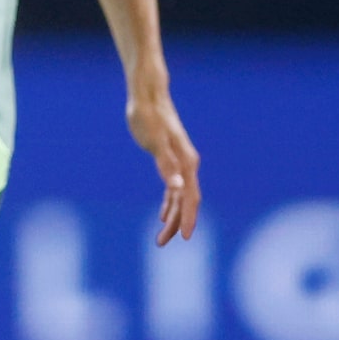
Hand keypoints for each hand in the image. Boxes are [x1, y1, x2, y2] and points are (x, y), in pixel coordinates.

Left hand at [128, 85, 201, 244]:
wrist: (148, 96)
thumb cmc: (148, 116)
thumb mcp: (154, 141)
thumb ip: (165, 164)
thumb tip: (177, 187)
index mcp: (186, 163)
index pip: (190, 197)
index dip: (188, 218)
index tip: (185, 238)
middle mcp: (187, 165)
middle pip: (187, 201)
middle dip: (178, 224)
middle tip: (161, 243)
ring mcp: (180, 163)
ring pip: (181, 197)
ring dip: (173, 217)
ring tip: (161, 238)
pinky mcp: (170, 160)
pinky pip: (174, 189)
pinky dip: (170, 203)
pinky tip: (162, 216)